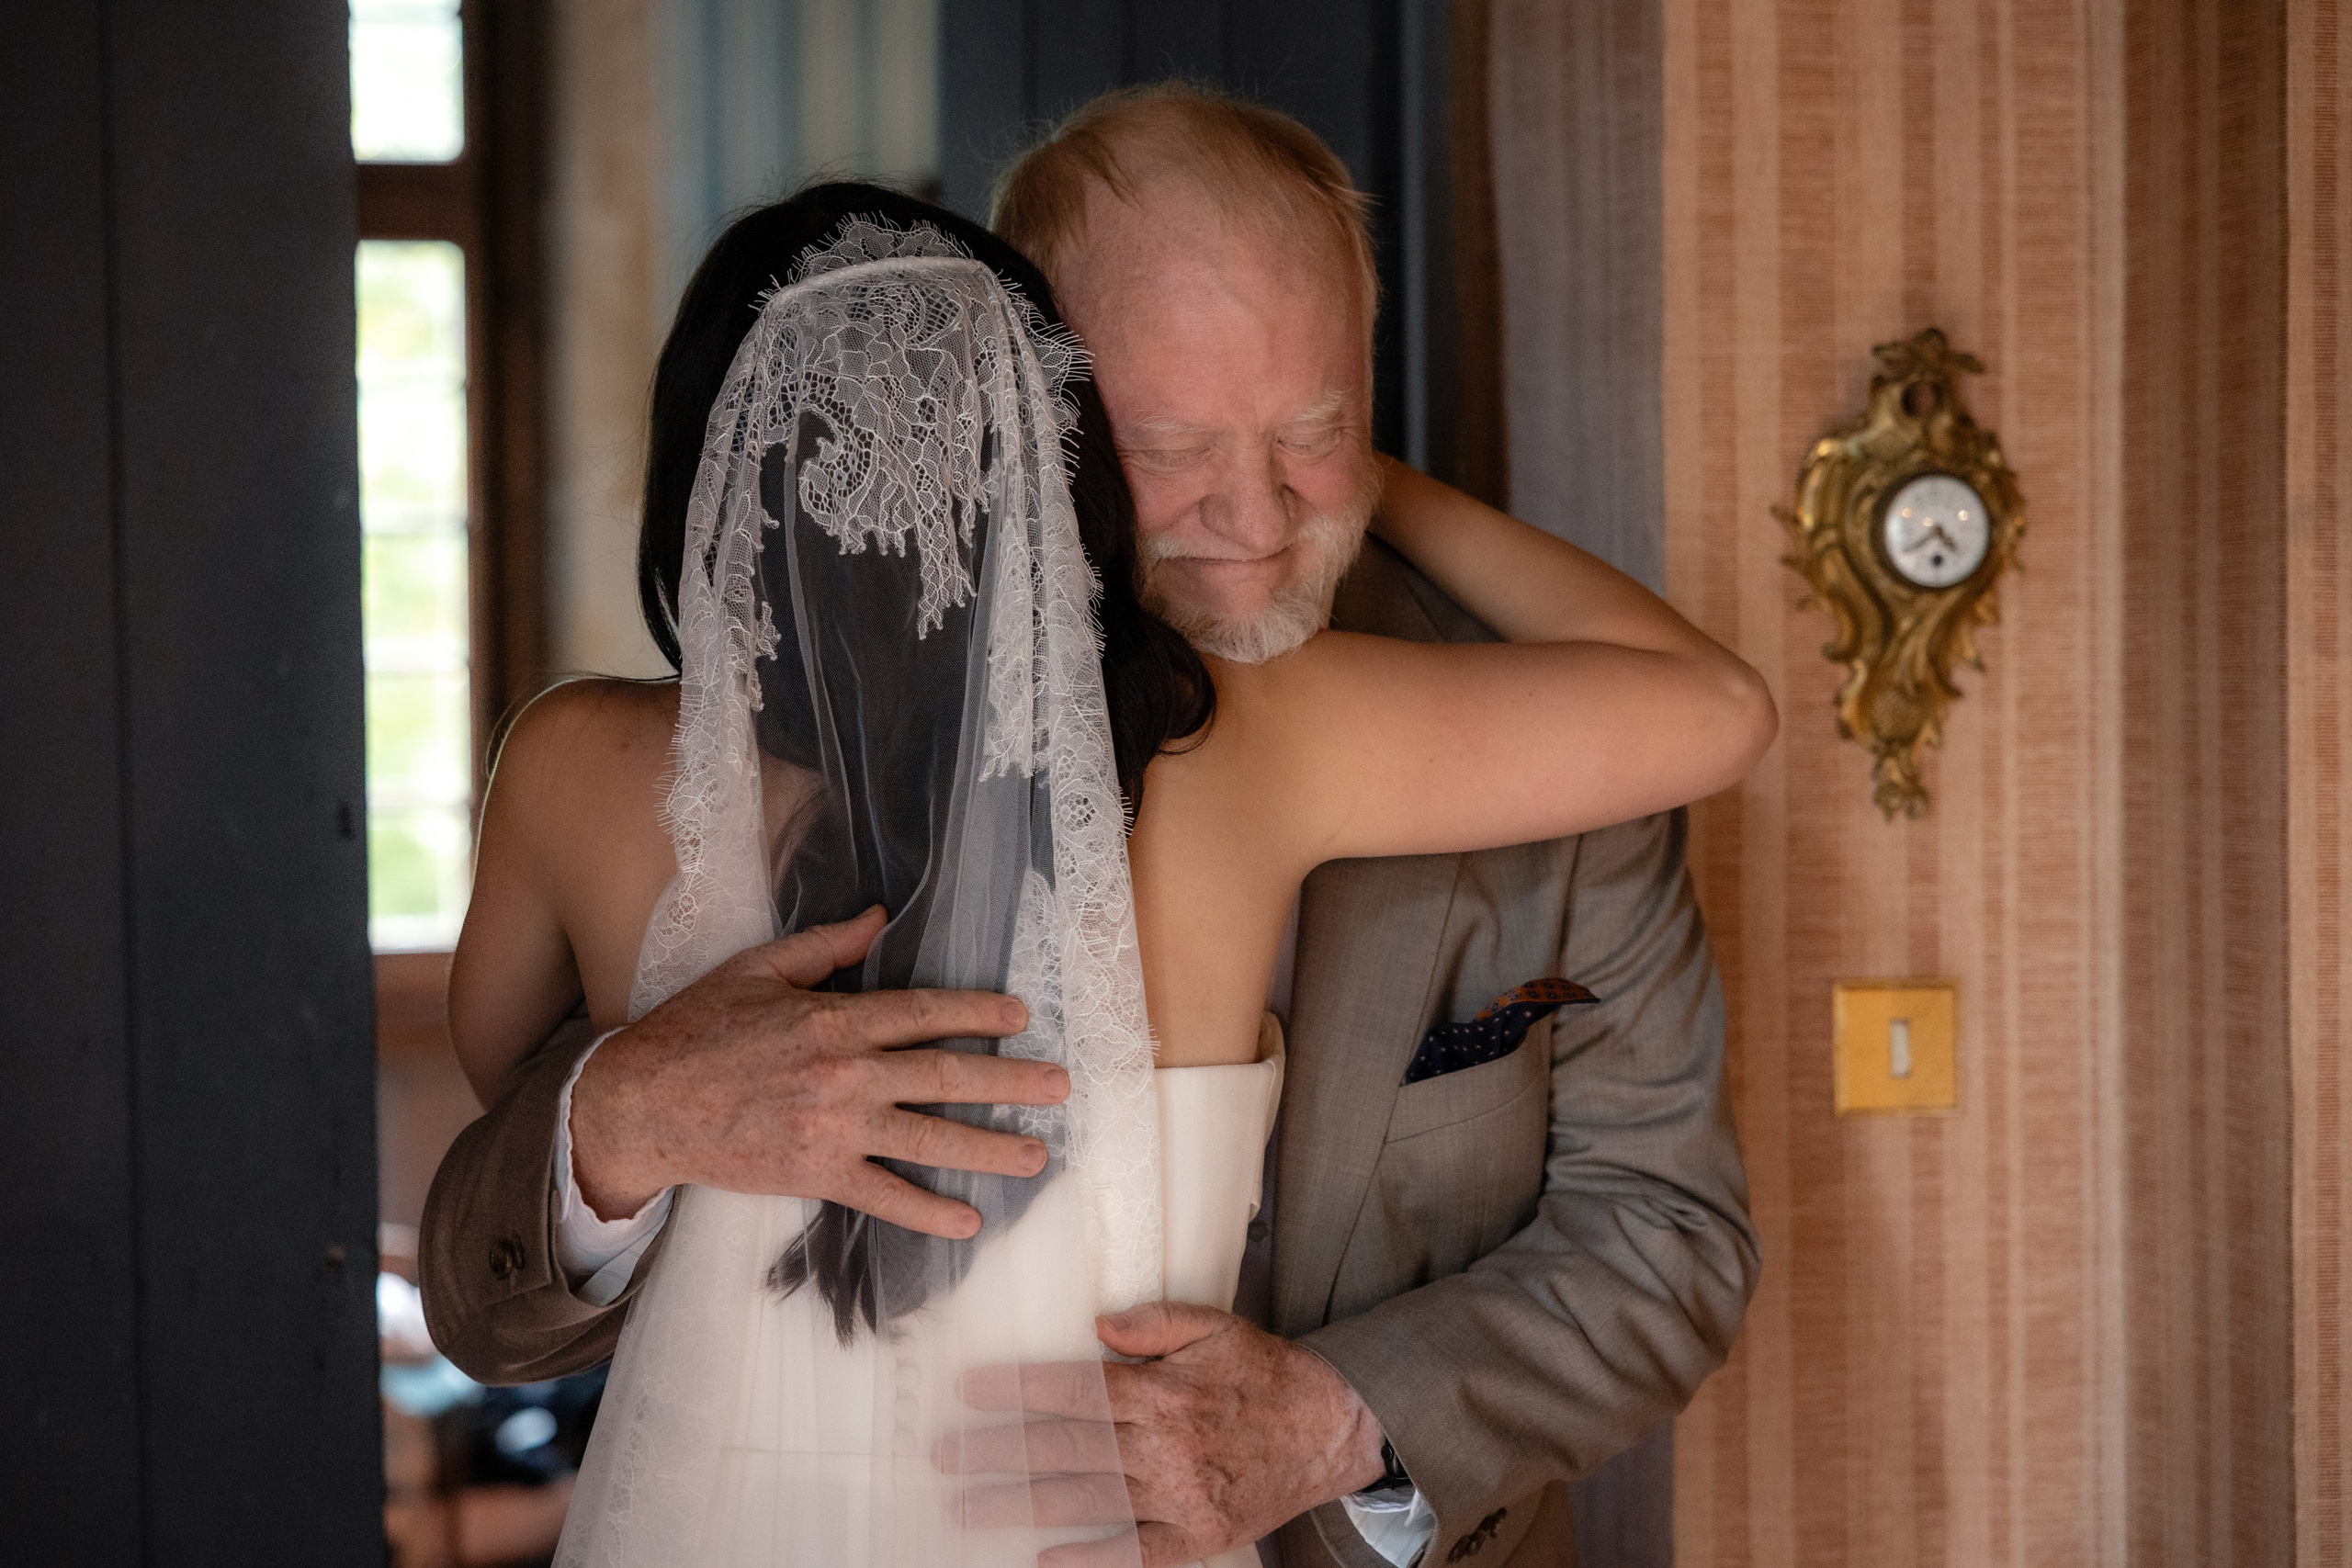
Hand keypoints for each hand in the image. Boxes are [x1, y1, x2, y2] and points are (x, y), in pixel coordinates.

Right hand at [568, 906, 1064, 1236]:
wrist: (642, 1102)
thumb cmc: (696, 1029)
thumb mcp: (758, 968)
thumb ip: (825, 945)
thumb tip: (879, 916)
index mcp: (834, 1017)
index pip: (923, 1012)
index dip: (977, 1012)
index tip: (1019, 1016)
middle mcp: (845, 1073)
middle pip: (944, 1076)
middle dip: (1009, 1082)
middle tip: (1059, 1087)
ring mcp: (833, 1127)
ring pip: (928, 1138)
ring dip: (988, 1148)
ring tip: (1036, 1155)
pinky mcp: (814, 1173)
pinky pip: (883, 1196)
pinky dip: (927, 1211)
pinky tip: (966, 1220)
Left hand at [941, 1301, 1386, 1566]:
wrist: (1332, 1429)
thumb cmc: (1265, 1374)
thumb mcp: (1215, 1324)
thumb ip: (1153, 1321)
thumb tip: (1095, 1324)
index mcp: (1163, 1392)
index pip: (1073, 1390)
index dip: (1016, 1390)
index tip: (967, 1391)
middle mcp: (1164, 1446)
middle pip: (1064, 1449)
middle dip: (997, 1452)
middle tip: (944, 1456)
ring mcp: (1179, 1498)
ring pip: (1085, 1502)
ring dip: (1019, 1505)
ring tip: (967, 1508)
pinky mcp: (1196, 1537)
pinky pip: (1133, 1554)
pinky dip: (1088, 1560)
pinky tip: (1043, 1559)